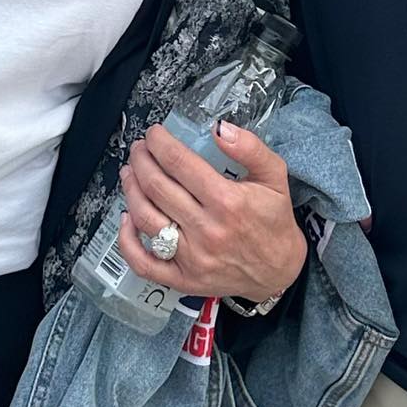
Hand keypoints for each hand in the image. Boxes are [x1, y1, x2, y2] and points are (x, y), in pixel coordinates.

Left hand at [115, 121, 306, 301]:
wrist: (280, 270)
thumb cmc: (274, 219)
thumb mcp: (275, 175)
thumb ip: (250, 148)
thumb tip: (219, 127)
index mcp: (227, 201)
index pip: (180, 164)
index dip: (160, 143)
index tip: (153, 133)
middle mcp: (206, 230)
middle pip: (157, 187)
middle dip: (141, 161)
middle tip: (139, 148)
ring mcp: (191, 258)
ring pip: (145, 218)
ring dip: (131, 190)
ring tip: (129, 172)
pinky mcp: (182, 279)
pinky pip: (144, 262)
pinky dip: (127, 240)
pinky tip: (126, 218)